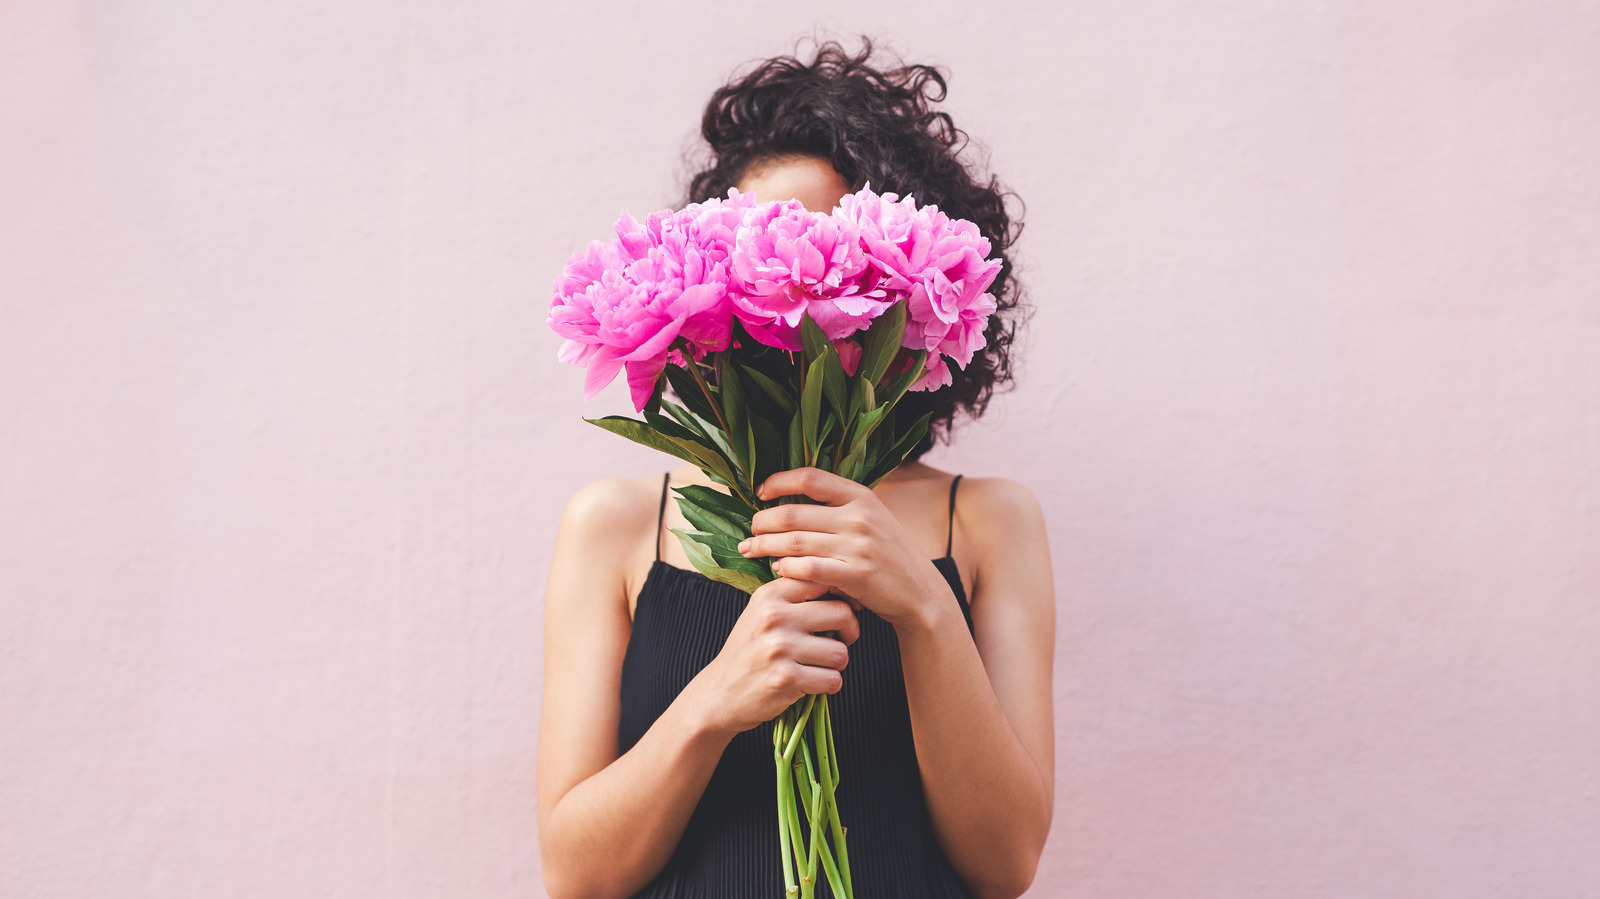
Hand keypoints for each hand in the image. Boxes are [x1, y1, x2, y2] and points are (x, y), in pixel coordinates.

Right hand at [688, 575, 859, 735]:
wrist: (720, 693)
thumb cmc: (749, 652)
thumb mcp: (761, 612)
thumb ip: (794, 596)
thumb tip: (841, 583)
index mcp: (770, 595)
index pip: (823, 580)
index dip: (841, 596)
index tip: (840, 612)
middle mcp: (774, 617)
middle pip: (842, 613)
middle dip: (849, 631)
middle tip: (839, 641)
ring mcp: (780, 649)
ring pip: (840, 652)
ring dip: (836, 664)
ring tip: (818, 666)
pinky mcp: (787, 679)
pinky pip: (833, 680)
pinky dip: (829, 685)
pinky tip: (812, 684)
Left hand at [737, 467, 955, 628]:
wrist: (921, 593)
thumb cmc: (889, 556)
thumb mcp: (872, 519)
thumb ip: (839, 507)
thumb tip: (791, 500)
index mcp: (861, 496)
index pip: (811, 477)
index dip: (779, 481)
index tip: (761, 491)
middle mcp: (859, 517)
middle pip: (794, 513)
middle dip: (763, 522)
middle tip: (750, 530)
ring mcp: (859, 547)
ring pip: (795, 542)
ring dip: (766, 546)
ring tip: (751, 550)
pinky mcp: (856, 576)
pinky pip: (809, 569)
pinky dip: (787, 569)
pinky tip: (778, 570)